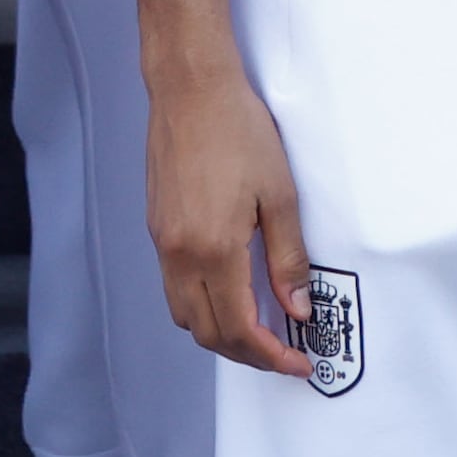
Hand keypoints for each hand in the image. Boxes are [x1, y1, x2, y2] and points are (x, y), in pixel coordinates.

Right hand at [144, 67, 319, 375]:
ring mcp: (162, 245)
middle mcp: (179, 256)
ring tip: (263, 332)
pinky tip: (233, 296)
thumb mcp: (279, 196)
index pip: (238, 327)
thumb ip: (288, 259)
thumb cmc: (240, 133)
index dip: (269, 355)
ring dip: (221, 334)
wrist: (191, 93)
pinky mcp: (158, 230)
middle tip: (286, 355)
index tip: (298, 363)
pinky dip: (203, 307)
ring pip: (185, 315)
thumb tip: (298, 308)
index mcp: (212, 250)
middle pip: (207, 332)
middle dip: (246, 353)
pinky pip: (175, 289)